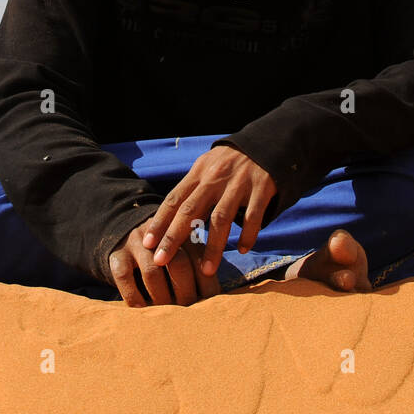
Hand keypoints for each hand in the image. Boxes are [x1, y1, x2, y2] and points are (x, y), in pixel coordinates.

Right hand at [107, 220, 217, 307]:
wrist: (126, 230)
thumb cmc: (165, 253)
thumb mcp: (184, 250)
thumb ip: (200, 266)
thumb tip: (219, 299)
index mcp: (184, 233)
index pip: (200, 260)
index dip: (207, 285)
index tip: (210, 306)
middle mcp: (162, 235)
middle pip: (179, 264)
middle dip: (186, 293)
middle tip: (189, 314)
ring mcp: (138, 243)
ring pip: (152, 272)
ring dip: (162, 298)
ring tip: (167, 316)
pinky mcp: (117, 253)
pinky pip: (124, 276)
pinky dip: (134, 296)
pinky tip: (142, 310)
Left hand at [143, 145, 276, 276]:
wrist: (267, 142)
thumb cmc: (231, 162)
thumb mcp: (208, 167)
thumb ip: (192, 189)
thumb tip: (169, 218)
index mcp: (199, 173)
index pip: (174, 199)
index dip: (159, 221)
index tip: (146, 243)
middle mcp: (215, 178)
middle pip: (190, 210)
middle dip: (173, 238)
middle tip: (161, 261)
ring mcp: (238, 183)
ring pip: (221, 218)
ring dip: (213, 246)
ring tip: (206, 271)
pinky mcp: (261, 188)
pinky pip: (253, 215)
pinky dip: (248, 234)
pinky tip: (242, 250)